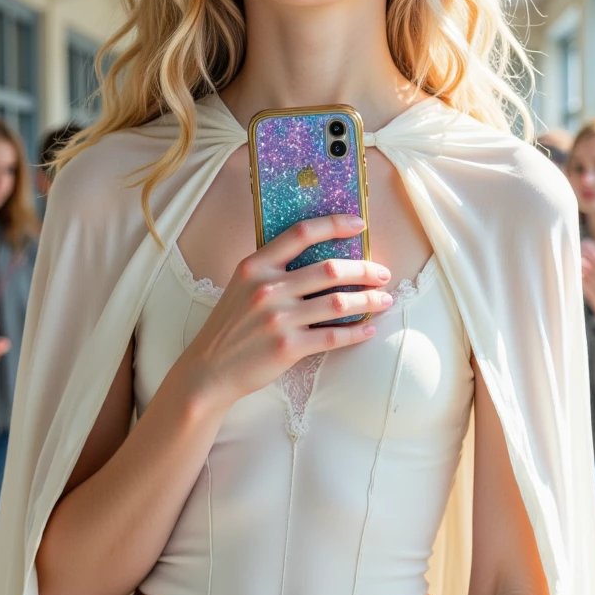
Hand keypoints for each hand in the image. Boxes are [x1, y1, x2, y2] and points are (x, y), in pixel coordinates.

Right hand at [178, 215, 393, 409]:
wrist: (210, 369)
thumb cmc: (232, 326)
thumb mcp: (243, 286)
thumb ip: (274, 270)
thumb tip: (323, 259)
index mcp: (255, 266)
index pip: (301, 233)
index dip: (334, 224)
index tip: (360, 225)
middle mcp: (267, 288)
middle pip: (330, 269)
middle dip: (364, 270)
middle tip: (382, 274)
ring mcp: (278, 318)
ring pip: (338, 303)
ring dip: (368, 300)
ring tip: (384, 300)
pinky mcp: (287, 347)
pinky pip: (333, 336)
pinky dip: (356, 332)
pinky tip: (368, 329)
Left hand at [581, 241, 594, 328]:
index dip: (590, 248)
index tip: (585, 242)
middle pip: (587, 261)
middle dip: (581, 253)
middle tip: (576, 247)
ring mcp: (592, 285)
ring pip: (581, 271)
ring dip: (577, 263)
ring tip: (573, 256)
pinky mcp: (588, 293)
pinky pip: (579, 281)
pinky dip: (576, 274)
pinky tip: (573, 270)